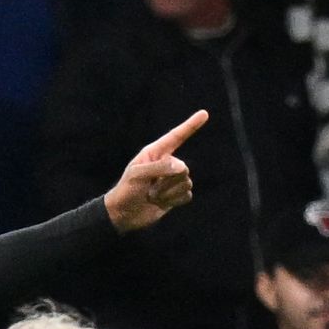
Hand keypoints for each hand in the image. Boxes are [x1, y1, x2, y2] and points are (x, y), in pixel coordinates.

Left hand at [103, 110, 205, 232]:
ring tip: (152, 196)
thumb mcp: (136, 175)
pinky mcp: (176, 195)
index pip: (176, 137)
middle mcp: (167, 163)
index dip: (190, 126)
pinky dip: (174, 201)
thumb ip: (159, 167)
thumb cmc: (126, 191)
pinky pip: (187, 195)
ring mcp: (172, 179)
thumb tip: (182, 167)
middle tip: (149, 190)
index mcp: (155, 153)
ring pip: (186, 183)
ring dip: (168, 193)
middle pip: (183, 168)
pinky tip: (160, 203)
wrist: (123, 214)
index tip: (204, 113)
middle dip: (167, 182)